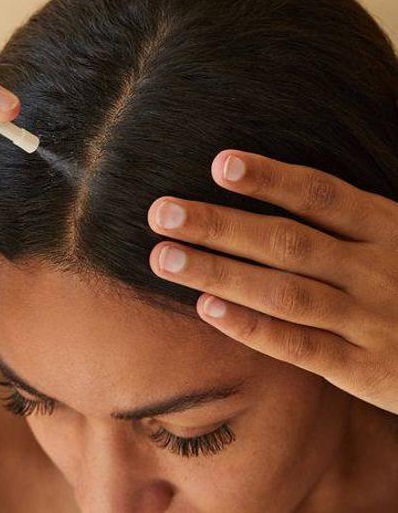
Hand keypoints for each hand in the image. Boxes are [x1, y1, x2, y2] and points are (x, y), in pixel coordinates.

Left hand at [147, 150, 397, 413]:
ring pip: (283, 291)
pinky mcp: (366, 369)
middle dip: (219, 225)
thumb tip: (278, 186)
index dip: (269, 179)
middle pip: (285, 240)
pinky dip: (252, 327)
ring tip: (164, 257)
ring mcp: (371, 319)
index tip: (218, 164)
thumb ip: (348, 218)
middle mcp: (376, 268)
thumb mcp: (397, 239)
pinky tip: (206, 309)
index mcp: (386, 227)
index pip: (319, 195)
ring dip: (220, 272)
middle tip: (160, 213)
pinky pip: (300, 345)